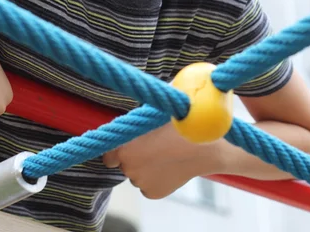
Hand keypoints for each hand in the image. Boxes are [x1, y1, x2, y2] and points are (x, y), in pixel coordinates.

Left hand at [102, 122, 224, 198]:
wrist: (202, 148)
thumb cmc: (176, 125)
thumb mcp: (149, 116)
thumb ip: (133, 123)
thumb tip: (123, 122)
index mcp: (123, 146)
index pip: (108, 155)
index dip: (116, 150)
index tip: (125, 146)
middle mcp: (127, 166)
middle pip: (123, 164)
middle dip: (133, 158)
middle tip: (150, 148)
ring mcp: (139, 182)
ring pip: (136, 175)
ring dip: (144, 168)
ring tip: (163, 156)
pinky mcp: (152, 193)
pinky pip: (147, 186)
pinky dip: (154, 180)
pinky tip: (167, 168)